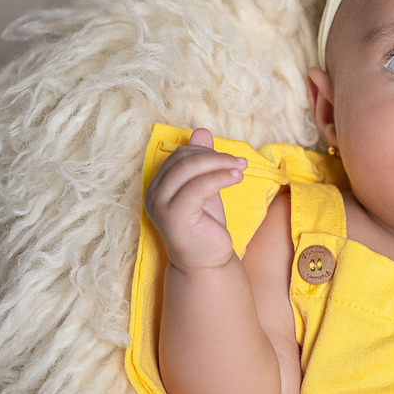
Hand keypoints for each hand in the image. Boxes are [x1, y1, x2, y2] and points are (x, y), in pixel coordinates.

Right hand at [144, 128, 246, 271]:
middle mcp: (153, 194)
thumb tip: (201, 131)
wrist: (207, 262)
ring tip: (241, 168)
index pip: (179, 156)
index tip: (230, 158)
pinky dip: (219, 178)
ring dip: (219, 164)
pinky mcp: (173, 216)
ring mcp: (160, 205)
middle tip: (240, 161)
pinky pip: (197, 188)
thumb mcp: (206, 188)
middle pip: (183, 160)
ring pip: (189, 170)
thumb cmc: (206, 226)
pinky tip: (236, 178)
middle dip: (214, 157)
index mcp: (158, 185)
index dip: (204, 152)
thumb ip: (202, 162)